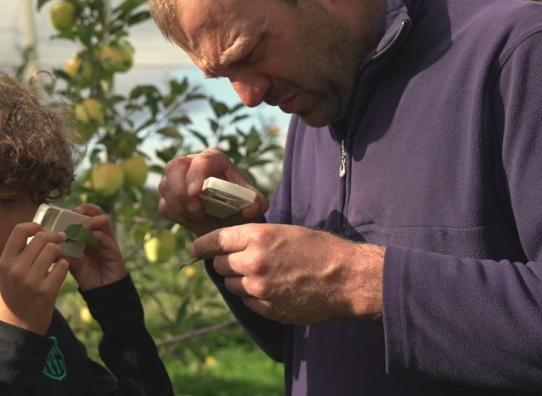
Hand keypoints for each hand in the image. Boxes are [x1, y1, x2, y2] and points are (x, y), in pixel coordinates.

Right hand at [0, 222, 69, 334]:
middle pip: (42, 237)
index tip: (42, 230)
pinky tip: (59, 272)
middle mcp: (16, 269)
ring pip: (54, 250)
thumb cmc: (14, 297)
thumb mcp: (7, 274)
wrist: (17, 328)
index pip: (20, 230)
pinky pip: (62, 266)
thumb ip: (18, 254)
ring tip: (57, 259)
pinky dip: (63, 267)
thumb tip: (37, 231)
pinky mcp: (47, 291)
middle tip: (60, 240)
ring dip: (59, 252)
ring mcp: (32, 280)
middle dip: (54, 237)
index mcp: (5, 262)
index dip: (34, 225)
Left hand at [67, 204, 127, 289]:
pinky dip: (94, 236)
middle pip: (97, 212)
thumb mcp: (72, 263)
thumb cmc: (87, 275)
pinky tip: (85, 241)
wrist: (102, 290)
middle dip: (86, 209)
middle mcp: (99, 234)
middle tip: (75, 213)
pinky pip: (105, 237)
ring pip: (103, 221)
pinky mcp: (113, 249)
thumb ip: (64, 253)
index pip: (86, 215)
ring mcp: (107, 240)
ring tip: (79, 229)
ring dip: (89, 222)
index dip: (77, 211)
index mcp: (89, 234)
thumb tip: (47, 247)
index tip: (65, 213)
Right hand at [158, 149, 268, 236]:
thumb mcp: (251, 203)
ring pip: (165, 186)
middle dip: (181, 190)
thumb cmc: (239, 204)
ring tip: (198, 216)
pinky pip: (164, 205)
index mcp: (213, 161)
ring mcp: (177, 180)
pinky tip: (192, 220)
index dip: (196, 175)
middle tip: (196, 210)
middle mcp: (191, 165)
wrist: (227, 220)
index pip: (201, 161)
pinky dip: (177, 215)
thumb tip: (250, 208)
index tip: (197, 194)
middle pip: (174, 167)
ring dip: (180, 205)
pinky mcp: (170, 197)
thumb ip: (255, 203)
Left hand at [193, 224, 384, 324]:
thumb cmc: (320, 250)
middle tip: (239, 261)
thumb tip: (231, 245)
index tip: (195, 249)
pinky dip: (253, 297)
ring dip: (239, 280)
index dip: (202, 245)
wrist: (347, 279)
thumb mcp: (286, 232)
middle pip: (220, 265)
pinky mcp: (268, 309)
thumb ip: (256, 239)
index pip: (215, 240)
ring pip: (232, 285)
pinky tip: (272, 290)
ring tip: (261, 275)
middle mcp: (253, 263)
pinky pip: (247, 302)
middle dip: (225, 262)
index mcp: (258, 237)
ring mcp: (259, 289)